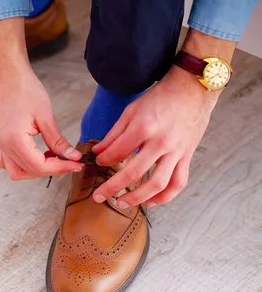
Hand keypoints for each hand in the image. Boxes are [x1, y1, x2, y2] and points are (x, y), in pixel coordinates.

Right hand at [0, 17, 81, 179]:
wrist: (8, 76)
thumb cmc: (26, 90)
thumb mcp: (46, 116)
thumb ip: (58, 141)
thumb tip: (72, 157)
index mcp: (14, 140)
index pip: (38, 166)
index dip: (60, 168)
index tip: (77, 163)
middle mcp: (4, 146)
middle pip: (28, 171)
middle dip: (50, 170)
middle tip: (69, 161)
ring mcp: (0, 145)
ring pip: (16, 172)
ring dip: (35, 171)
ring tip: (53, 159)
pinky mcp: (2, 141)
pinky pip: (9, 163)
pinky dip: (24, 165)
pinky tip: (38, 155)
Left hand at [91, 66, 219, 206]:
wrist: (193, 89)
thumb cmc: (160, 98)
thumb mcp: (131, 110)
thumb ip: (114, 134)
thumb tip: (98, 153)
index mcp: (144, 127)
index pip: (117, 152)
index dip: (104, 161)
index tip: (97, 163)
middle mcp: (161, 142)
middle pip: (134, 173)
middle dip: (112, 187)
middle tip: (98, 196)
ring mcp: (176, 151)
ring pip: (158, 184)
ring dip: (138, 197)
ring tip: (122, 203)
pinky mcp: (187, 156)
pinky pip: (178, 182)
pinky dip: (165, 196)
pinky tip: (151, 201)